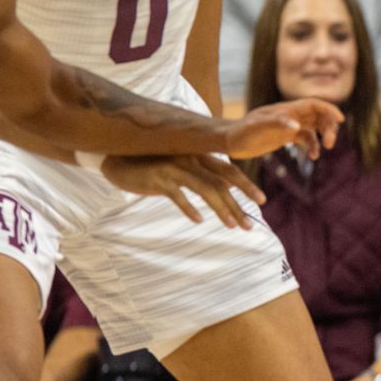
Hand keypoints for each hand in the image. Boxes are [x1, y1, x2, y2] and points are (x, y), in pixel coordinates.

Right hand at [100, 154, 264, 227]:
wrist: (117, 159)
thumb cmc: (154, 165)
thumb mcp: (182, 168)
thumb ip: (204, 174)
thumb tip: (228, 189)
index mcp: (198, 155)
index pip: (228, 170)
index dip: (246, 185)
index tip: (262, 201)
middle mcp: (190, 159)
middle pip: (220, 183)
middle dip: (238, 204)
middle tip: (250, 225)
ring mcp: (174, 167)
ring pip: (205, 190)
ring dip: (221, 210)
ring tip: (232, 226)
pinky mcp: (158, 178)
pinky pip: (178, 195)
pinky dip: (190, 209)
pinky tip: (198, 221)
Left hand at [222, 97, 340, 158]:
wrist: (228, 141)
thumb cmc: (240, 132)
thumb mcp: (256, 128)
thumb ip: (277, 124)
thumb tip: (298, 126)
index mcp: (285, 110)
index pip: (313, 104)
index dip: (329, 109)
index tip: (340, 119)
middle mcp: (289, 116)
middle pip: (318, 115)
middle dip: (328, 127)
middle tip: (330, 143)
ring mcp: (288, 126)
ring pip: (314, 127)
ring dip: (323, 137)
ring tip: (324, 150)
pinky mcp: (285, 136)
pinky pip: (306, 138)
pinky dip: (313, 146)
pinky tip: (313, 157)